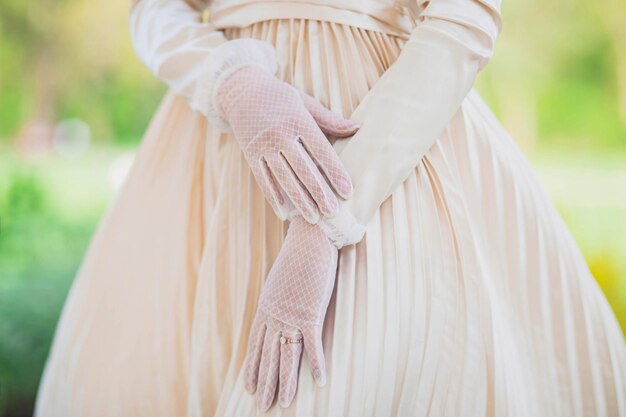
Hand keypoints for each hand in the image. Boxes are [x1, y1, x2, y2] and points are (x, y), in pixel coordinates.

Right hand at [216, 65, 358, 222]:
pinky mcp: (250, 154)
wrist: (241, 91)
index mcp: (298, 119)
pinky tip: (285, 214)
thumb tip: (357, 128)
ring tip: (314, 218)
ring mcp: (263, 145)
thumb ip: (329, 120)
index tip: (347, 192)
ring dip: (299, 201)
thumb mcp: (305, 103)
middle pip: (303, 169)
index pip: (321, 150)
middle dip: (319, 193)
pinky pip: (263, 179)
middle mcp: (279, 133)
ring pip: (284, 178)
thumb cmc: (281, 98)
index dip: (335, 172)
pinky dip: (273, 198)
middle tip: (333, 213)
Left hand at [243, 216, 337, 410]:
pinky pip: (312, 345)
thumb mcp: (280, 279)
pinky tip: (320, 381)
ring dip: (285, 382)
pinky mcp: (310, 313)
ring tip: (284, 403)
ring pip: (285, 356)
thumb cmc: (298, 255)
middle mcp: (274, 315)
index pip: (255, 344)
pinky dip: (316, 364)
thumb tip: (278, 305)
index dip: (253, 367)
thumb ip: (278, 296)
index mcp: (266, 307)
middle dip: (265, 383)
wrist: (309, 238)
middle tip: (262, 405)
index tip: (249, 386)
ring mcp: (291, 316)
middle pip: (267, 356)